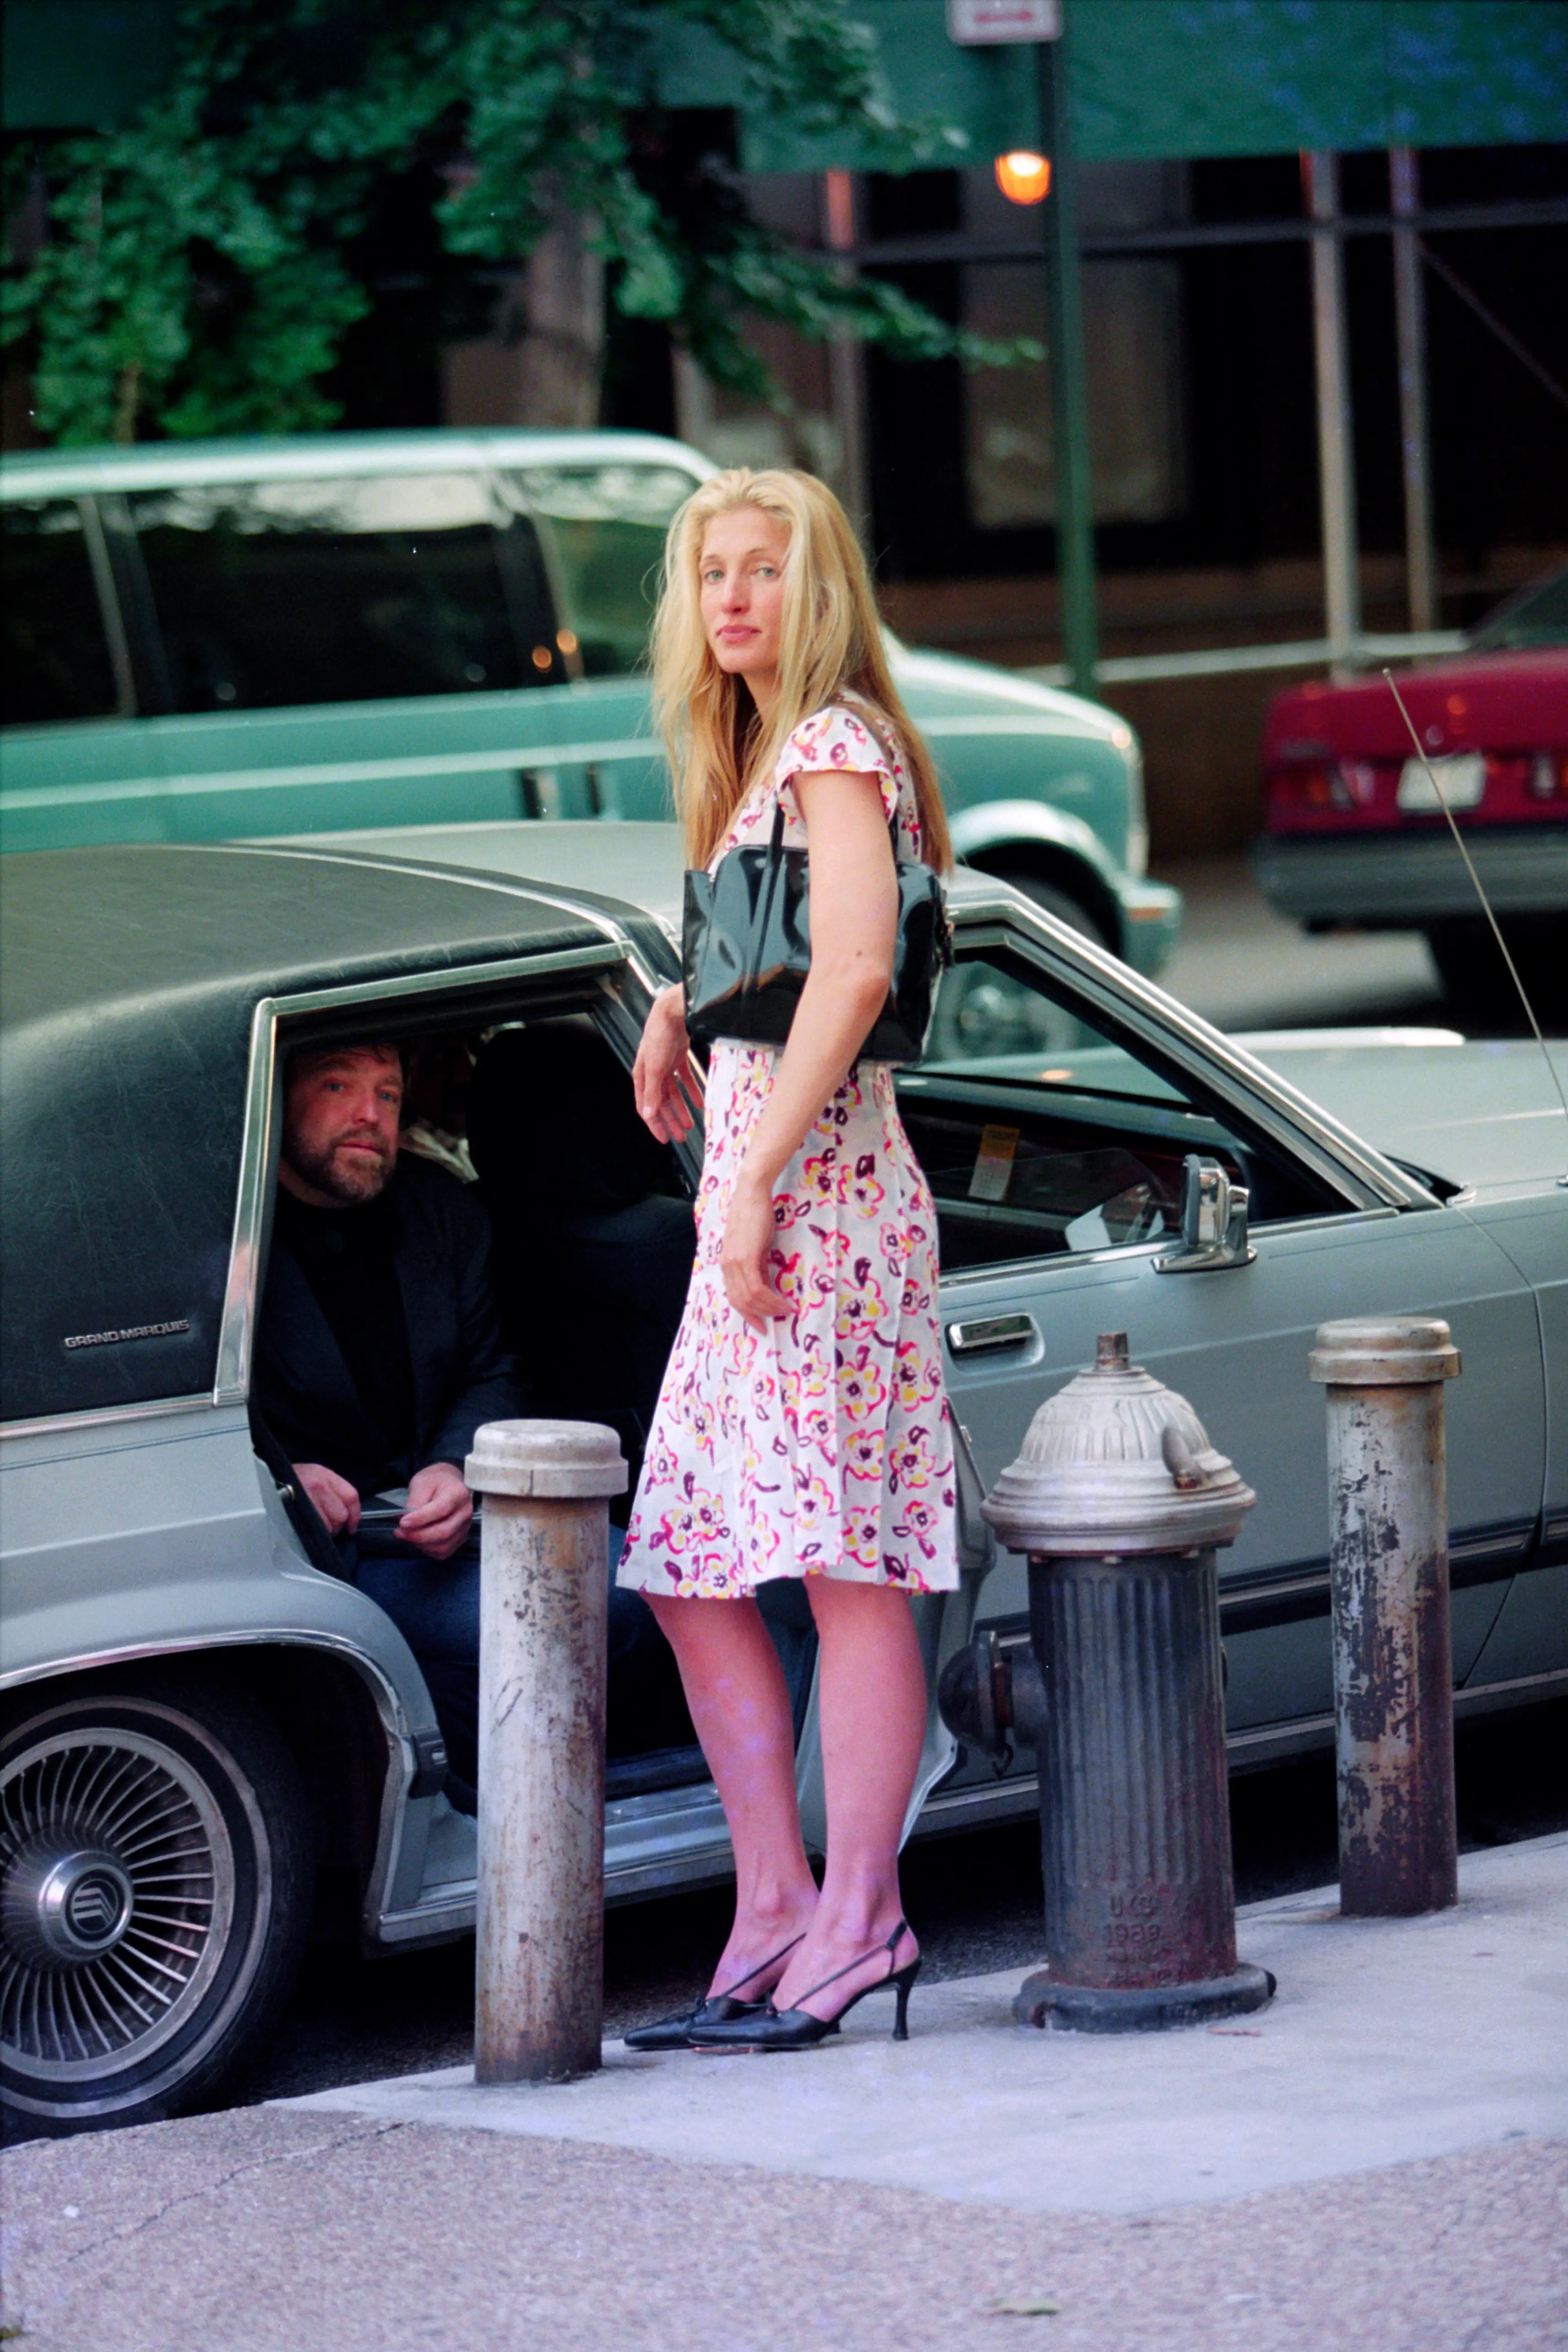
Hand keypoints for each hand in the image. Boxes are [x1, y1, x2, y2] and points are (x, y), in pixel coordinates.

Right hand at [294, 1462, 359, 1538]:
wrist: (263, 1480)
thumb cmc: (290, 1481)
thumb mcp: (312, 1476)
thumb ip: (330, 1490)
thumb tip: (345, 1515)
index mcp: (324, 1475)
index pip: (351, 1496)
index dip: (355, 1514)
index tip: (352, 1526)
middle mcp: (318, 1485)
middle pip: (341, 1514)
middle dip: (337, 1525)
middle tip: (328, 1526)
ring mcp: (306, 1498)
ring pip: (328, 1525)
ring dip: (325, 1531)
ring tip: (314, 1526)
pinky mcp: (296, 1511)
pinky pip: (314, 1529)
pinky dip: (314, 1533)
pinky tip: (308, 1529)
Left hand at [397, 1462, 473, 1559]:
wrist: (449, 1484)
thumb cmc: (435, 1482)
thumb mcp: (421, 1483)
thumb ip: (414, 1501)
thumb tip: (406, 1521)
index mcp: (458, 1494)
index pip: (440, 1510)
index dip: (420, 1519)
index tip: (402, 1523)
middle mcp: (465, 1512)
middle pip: (443, 1532)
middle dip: (418, 1535)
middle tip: (399, 1531)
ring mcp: (465, 1527)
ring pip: (443, 1546)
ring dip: (421, 1544)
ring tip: (407, 1535)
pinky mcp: (460, 1538)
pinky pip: (443, 1552)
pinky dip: (427, 1550)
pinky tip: (418, 1540)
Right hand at [634, 987, 701, 1143]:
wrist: (672, 1013)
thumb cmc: (659, 1038)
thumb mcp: (654, 1069)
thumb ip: (652, 1093)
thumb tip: (649, 1115)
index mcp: (642, 1077)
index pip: (646, 1107)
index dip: (654, 1124)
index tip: (665, 1139)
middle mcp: (652, 1074)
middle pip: (661, 1103)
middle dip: (670, 1121)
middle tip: (681, 1137)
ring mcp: (665, 1066)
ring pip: (673, 1094)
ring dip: (681, 1109)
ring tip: (691, 1124)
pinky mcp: (678, 1058)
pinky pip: (685, 1080)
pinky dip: (692, 1091)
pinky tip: (700, 1102)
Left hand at [721, 1170, 789, 1330]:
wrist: (752, 1194)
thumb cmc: (756, 1216)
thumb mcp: (756, 1246)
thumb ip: (758, 1267)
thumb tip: (765, 1286)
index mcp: (727, 1264)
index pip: (734, 1297)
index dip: (748, 1314)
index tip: (761, 1325)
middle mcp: (726, 1266)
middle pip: (740, 1302)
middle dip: (760, 1315)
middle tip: (778, 1319)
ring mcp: (734, 1263)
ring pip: (749, 1298)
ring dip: (769, 1308)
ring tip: (786, 1310)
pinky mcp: (744, 1258)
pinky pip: (756, 1288)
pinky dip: (770, 1299)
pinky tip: (783, 1302)